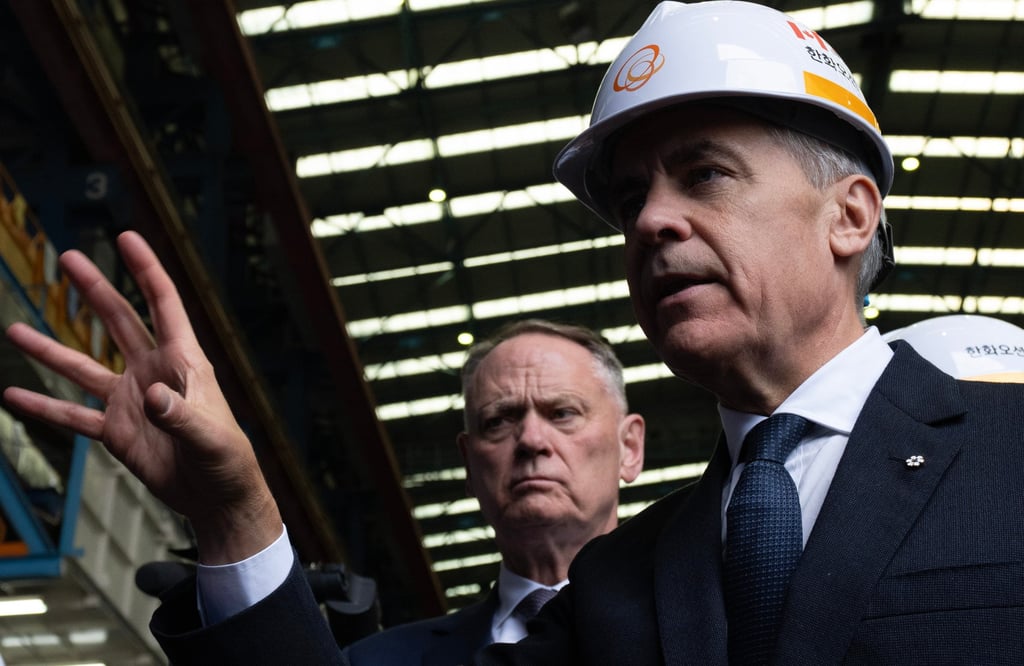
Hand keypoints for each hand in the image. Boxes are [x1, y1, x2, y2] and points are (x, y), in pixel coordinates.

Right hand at [3, 231, 281, 562]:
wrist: (218, 497)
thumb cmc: (228, 460)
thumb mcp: (210, 437)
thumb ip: (180, 416)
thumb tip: (150, 397)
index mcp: (184, 362)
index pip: (164, 305)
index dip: (146, 270)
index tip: (126, 237)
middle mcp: (154, 372)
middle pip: (119, 320)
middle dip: (95, 288)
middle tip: (68, 256)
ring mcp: (131, 400)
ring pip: (83, 366)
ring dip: (50, 349)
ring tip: (14, 329)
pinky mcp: (116, 431)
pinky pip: (73, 415)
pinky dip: (44, 407)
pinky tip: (12, 397)